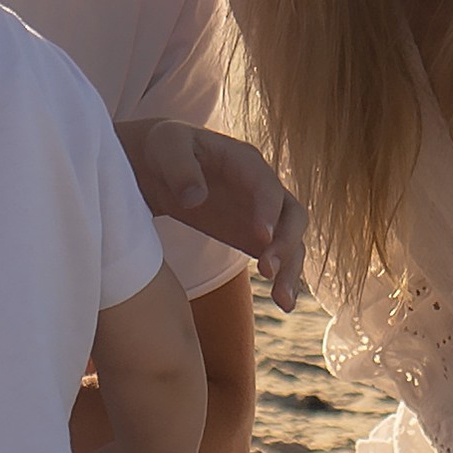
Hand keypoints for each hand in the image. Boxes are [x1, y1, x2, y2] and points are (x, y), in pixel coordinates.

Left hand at [116, 119, 305, 311]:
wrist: (159, 164)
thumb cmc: (164, 149)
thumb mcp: (166, 149)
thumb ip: (181, 170)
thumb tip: (195, 198)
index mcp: (245, 162)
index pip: (267, 186)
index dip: (267, 210)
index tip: (260, 237)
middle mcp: (263, 187)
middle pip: (292, 215)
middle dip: (286, 243)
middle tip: (267, 270)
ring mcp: (262, 213)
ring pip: (292, 241)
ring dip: (291, 269)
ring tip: (283, 301)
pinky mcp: (253, 235)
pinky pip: (278, 256)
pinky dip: (284, 278)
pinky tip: (285, 304)